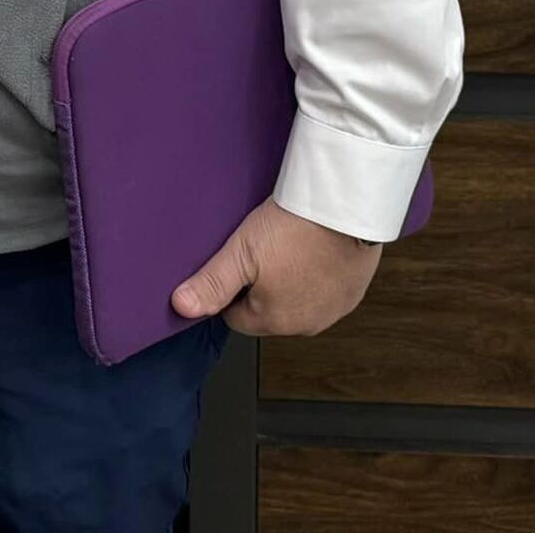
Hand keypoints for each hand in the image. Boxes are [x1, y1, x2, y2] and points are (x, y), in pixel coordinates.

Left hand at [171, 196, 381, 336]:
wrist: (346, 209)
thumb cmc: (294, 228)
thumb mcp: (241, 252)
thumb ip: (212, 283)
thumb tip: (182, 307)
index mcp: (275, 321)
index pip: (236, 318)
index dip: (230, 290)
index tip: (235, 263)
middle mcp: (306, 325)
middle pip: (266, 312)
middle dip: (259, 286)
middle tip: (261, 250)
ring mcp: (333, 311)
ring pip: (295, 302)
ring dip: (288, 282)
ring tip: (286, 246)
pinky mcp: (352, 294)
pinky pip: (323, 291)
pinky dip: (315, 276)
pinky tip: (310, 250)